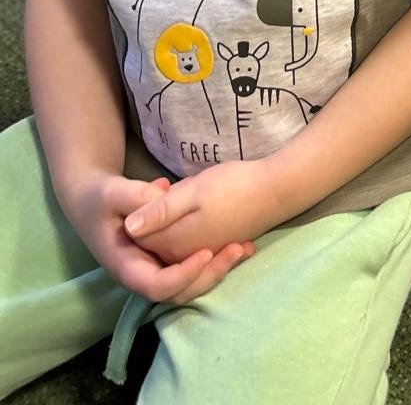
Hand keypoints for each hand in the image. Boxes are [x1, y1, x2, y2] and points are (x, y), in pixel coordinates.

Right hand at [60, 169, 251, 303]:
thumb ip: (135, 195)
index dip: (182, 274)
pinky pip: (191, 268)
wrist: (91, 203)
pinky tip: (241, 244)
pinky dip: (214, 260)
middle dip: (208, 275)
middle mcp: (143, 274)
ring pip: (189, 283)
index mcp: (126, 266)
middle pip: (178, 291)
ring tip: (244, 247)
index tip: (206, 252)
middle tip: (237, 249)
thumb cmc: (100, 198)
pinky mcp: (166, 260)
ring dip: (217, 269)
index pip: (155, 286)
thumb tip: (160, 195)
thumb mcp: (112, 192)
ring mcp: (155, 269)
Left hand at [125, 158, 279, 263]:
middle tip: (173, 187)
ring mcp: (203, 253)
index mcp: (173, 244)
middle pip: (155, 242)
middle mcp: (185, 257)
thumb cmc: (234, 187)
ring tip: (188, 193)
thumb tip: (127, 228)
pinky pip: (192, 243)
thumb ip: (160, 210)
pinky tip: (200, 205)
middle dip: (157, 218)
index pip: (138, 237)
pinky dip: (189, 226)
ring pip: (174, 241)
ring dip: (174, 219)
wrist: (276, 191)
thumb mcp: (192, 191)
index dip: (141, 212)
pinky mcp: (217, 247)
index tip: (159, 187)